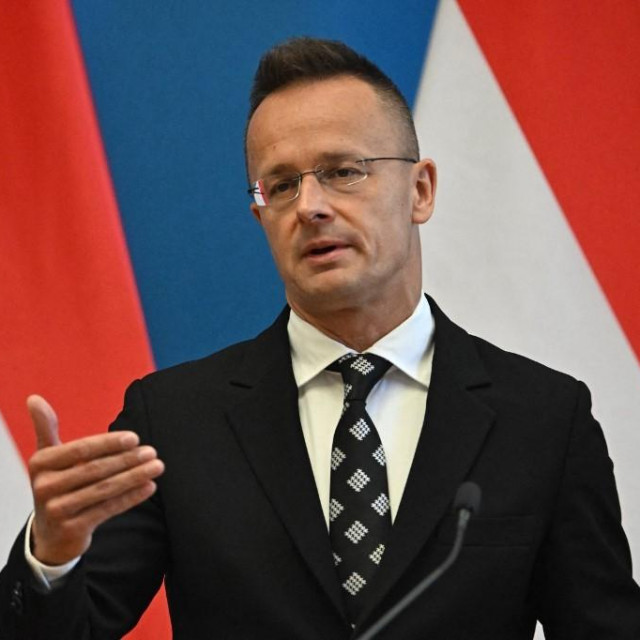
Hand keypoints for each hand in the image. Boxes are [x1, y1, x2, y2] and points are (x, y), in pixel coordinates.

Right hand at [26, 395, 164, 565]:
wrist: (50, 534)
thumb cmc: (56, 484)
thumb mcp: (48, 457)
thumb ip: (45, 427)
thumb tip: (34, 397)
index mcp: (40, 463)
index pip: (81, 450)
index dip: (109, 443)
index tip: (135, 438)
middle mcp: (44, 487)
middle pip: (94, 469)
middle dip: (127, 459)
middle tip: (152, 451)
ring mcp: (56, 510)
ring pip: (104, 490)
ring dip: (134, 476)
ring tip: (157, 466)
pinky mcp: (71, 530)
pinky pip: (107, 510)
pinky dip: (131, 497)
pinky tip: (150, 486)